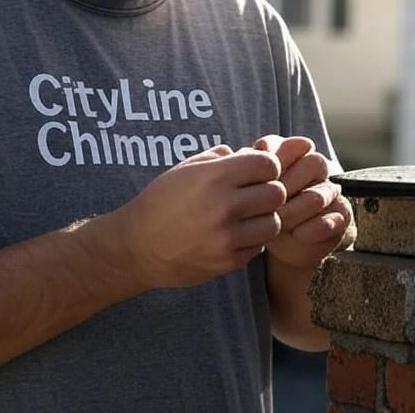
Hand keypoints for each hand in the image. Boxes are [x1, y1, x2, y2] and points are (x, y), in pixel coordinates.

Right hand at [116, 144, 286, 288]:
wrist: (137, 246)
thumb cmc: (162, 200)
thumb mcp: (186, 168)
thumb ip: (221, 158)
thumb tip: (251, 153)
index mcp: (213, 177)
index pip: (268, 164)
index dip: (266, 166)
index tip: (256, 172)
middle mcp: (223, 206)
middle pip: (277, 193)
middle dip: (269, 191)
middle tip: (255, 194)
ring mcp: (227, 237)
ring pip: (274, 223)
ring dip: (265, 218)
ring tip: (248, 216)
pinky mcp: (228, 261)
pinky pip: (259, 246)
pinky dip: (253, 239)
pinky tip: (236, 233)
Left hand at [254, 135, 353, 269]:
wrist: (280, 241)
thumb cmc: (257, 207)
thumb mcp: (247, 185)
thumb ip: (242, 166)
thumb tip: (233, 153)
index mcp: (296, 154)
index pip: (298, 144)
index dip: (278, 157)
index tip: (256, 175)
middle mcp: (317, 168)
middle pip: (314, 164)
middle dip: (286, 187)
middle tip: (264, 204)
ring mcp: (331, 191)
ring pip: (318, 195)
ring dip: (295, 211)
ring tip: (277, 221)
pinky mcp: (341, 217)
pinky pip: (332, 220)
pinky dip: (311, 229)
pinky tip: (295, 234)